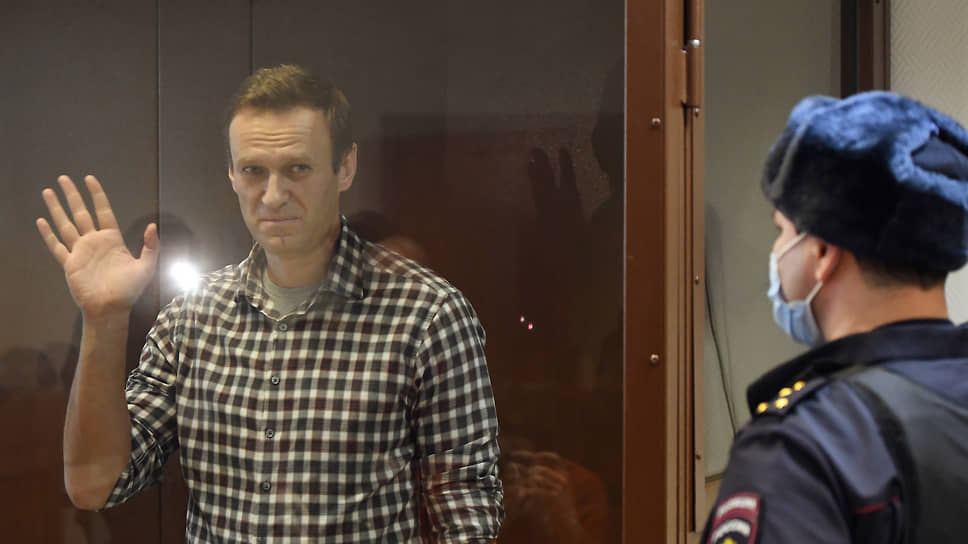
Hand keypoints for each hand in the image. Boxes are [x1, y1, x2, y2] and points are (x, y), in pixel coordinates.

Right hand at [36, 175, 158, 317]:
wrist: (111, 308)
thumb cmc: (130, 289)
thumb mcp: (146, 266)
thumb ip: (150, 246)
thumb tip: (153, 226)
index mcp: (112, 239)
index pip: (103, 211)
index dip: (97, 195)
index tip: (90, 179)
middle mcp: (94, 242)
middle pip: (80, 213)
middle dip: (73, 195)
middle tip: (63, 178)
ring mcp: (80, 252)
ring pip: (66, 225)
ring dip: (57, 208)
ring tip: (48, 192)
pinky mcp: (70, 263)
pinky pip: (57, 246)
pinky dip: (48, 234)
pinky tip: (41, 221)